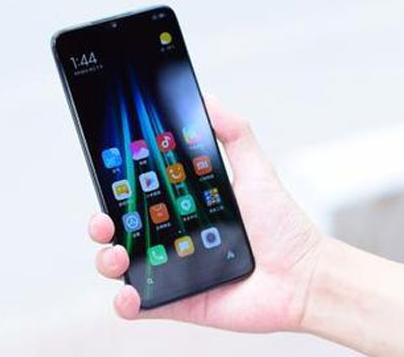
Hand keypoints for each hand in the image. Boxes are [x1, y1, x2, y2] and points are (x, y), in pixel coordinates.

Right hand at [89, 95, 322, 332]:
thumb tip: (206, 98)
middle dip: (100, 223)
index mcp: (181, 208)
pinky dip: (124, 303)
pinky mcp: (175, 303)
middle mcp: (170, 238)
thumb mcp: (256, 171)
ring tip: (118, 253)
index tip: (109, 176)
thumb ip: (233, 133)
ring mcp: (170, 271)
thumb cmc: (282, 227)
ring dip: (105, 259)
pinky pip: (137, 306)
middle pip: (119, 228)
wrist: (304, 277)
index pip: (138, 194)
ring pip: (119, 266)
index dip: (116, 187)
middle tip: (105, 219)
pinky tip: (129, 293)